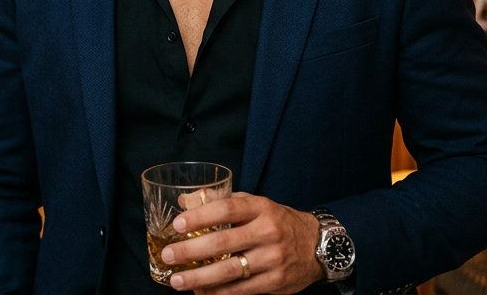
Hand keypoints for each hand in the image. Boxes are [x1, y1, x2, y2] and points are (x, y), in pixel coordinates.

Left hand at [160, 192, 322, 293]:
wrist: (318, 245)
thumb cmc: (278, 222)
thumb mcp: (255, 204)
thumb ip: (221, 201)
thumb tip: (184, 201)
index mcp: (260, 208)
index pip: (226, 209)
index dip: (200, 216)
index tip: (178, 224)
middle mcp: (267, 232)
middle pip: (223, 242)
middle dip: (191, 251)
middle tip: (168, 255)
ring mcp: (273, 258)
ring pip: (230, 271)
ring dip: (200, 278)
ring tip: (177, 280)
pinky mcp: (276, 281)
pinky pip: (241, 290)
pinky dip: (218, 293)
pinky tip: (201, 292)